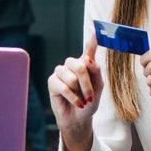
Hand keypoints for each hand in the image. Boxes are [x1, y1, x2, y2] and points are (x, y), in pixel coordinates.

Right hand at [49, 32, 103, 150]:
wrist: (79, 118)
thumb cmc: (89, 102)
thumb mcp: (98, 88)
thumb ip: (96, 73)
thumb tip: (88, 60)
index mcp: (86, 64)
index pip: (89, 49)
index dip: (92, 40)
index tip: (98, 31)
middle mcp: (72, 65)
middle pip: (80, 64)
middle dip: (87, 83)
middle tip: (90, 96)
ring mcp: (61, 72)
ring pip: (71, 76)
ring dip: (80, 91)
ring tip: (82, 100)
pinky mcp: (52, 82)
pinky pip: (63, 86)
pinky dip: (72, 97)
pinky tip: (75, 101)